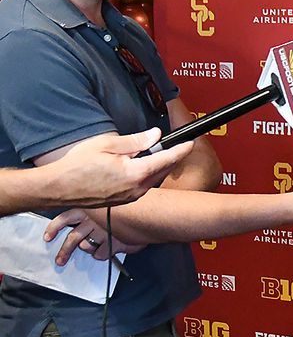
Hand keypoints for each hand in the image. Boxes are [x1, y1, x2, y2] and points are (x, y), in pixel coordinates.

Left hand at [44, 209, 145, 264]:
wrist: (150, 210)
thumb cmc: (135, 205)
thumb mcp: (114, 202)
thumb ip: (102, 210)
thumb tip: (93, 216)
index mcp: (90, 208)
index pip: (66, 217)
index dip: (54, 227)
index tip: (48, 237)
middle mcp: (93, 221)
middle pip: (72, 237)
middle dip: (64, 250)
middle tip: (59, 260)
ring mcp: (101, 232)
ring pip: (83, 246)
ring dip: (76, 254)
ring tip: (68, 261)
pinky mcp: (111, 243)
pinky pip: (100, 253)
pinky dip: (101, 254)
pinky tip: (105, 252)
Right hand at [49, 129, 193, 207]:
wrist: (58, 188)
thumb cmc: (77, 166)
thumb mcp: (107, 144)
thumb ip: (134, 141)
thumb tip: (155, 135)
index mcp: (136, 173)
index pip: (166, 159)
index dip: (181, 150)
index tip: (190, 143)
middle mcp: (137, 188)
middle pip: (163, 170)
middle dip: (170, 157)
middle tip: (173, 144)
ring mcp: (131, 197)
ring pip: (153, 179)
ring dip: (156, 167)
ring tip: (149, 154)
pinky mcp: (125, 201)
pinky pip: (142, 186)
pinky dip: (145, 175)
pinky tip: (137, 167)